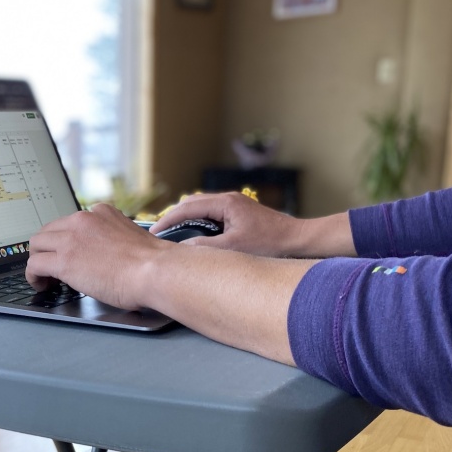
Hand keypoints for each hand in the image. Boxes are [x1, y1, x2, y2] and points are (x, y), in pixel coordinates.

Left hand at [26, 203, 163, 311]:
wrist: (156, 271)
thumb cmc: (152, 264)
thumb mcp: (129, 238)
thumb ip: (112, 239)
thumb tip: (103, 256)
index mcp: (100, 213)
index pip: (69, 222)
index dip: (64, 241)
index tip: (65, 253)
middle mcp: (83, 220)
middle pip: (48, 231)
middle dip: (46, 249)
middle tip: (50, 267)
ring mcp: (71, 239)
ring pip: (36, 245)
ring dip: (37, 261)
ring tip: (44, 278)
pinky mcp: (64, 260)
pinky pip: (34, 265)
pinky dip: (33, 276)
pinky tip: (40, 284)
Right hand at [149, 192, 306, 256]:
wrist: (299, 241)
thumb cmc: (271, 244)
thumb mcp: (234, 249)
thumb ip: (205, 248)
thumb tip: (181, 251)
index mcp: (225, 203)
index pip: (187, 207)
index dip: (167, 220)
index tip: (152, 232)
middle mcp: (229, 200)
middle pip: (191, 204)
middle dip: (172, 217)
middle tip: (157, 233)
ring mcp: (235, 206)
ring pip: (201, 209)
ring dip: (185, 220)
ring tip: (171, 235)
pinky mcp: (240, 214)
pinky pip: (211, 215)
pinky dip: (197, 223)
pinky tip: (194, 237)